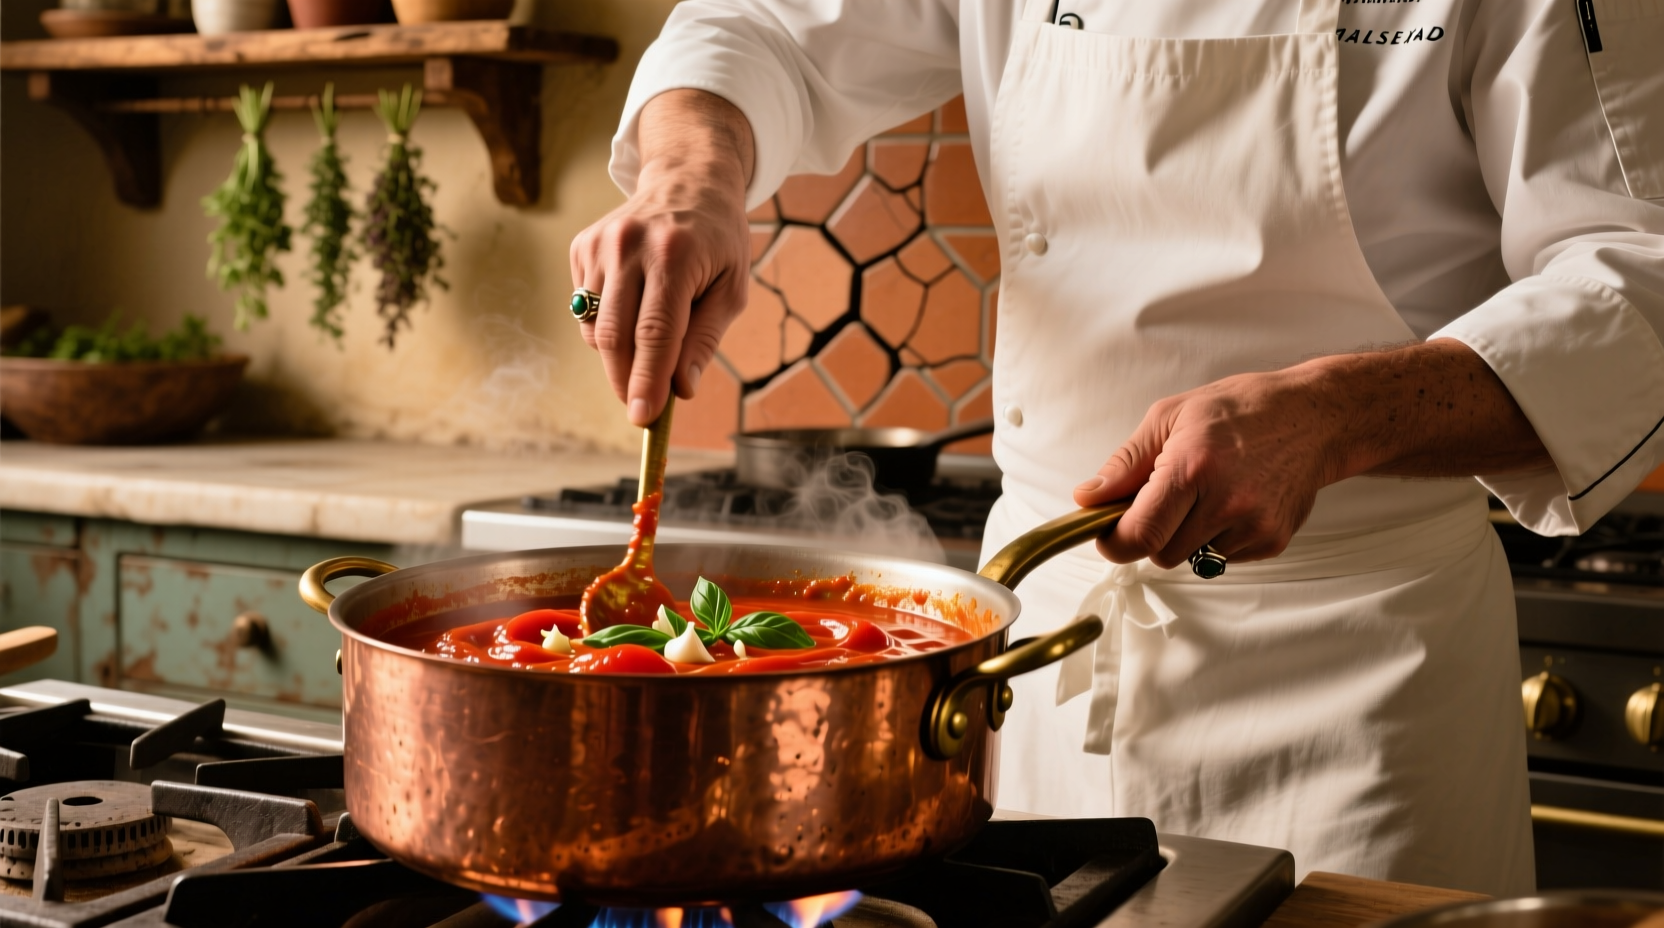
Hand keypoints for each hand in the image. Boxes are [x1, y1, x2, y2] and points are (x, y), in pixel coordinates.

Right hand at [569, 90, 755, 425]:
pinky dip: (607, 326)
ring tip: (649, 346)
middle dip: (627, 381)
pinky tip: (633, 308)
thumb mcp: (732, 287)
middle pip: (617, 336)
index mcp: (676, 255)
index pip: (655, 333)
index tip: (643, 418)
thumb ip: (705, 338)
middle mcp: (630, 245)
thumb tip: (680, 389)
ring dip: (618, 356)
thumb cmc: (718, 240)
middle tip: (642, 407)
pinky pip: (585, 309)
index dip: (647, 381)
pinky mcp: (582, 246)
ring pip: (596, 328)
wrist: (687, 180)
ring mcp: (600, 244)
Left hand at [1071, 340, 1550, 568]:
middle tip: (1164, 498)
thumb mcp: (1169, 418)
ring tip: (1205, 493)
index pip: (1138, 535)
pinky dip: (1217, 537)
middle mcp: (1226, 502)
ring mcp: (1254, 525)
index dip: (1114, 542)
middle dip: (1151, 533)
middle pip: (1160, 553)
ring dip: (1185, 535)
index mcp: (1192, 468)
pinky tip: (1233, 501)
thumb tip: (1087, 499)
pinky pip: (1222, 557)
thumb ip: (1124, 464)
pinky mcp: (1273, 540)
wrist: (1313, 417)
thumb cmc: (1239, 410)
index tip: (1108, 532)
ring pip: (1191, 558)